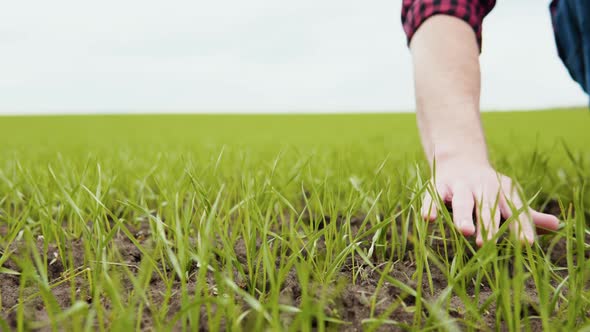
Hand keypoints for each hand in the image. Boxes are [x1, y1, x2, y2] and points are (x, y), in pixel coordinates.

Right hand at [421, 158, 559, 245]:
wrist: (460, 158)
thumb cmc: (487, 188)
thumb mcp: (507, 198)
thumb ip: (527, 216)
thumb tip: (557, 226)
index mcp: (502, 192)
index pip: (514, 211)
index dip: (520, 227)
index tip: (527, 244)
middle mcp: (482, 188)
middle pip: (486, 207)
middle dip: (488, 224)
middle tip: (488, 245)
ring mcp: (460, 186)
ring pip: (462, 201)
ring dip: (463, 216)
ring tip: (464, 232)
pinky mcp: (439, 185)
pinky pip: (434, 197)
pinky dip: (431, 206)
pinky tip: (428, 219)